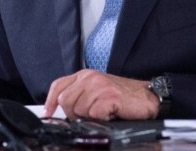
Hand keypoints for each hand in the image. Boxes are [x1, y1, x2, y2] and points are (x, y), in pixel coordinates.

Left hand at [43, 69, 158, 120]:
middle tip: (90, 115)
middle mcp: (90, 77)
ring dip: (90, 117)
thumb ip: (81, 96)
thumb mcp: (97, 92)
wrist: (148, 97)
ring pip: (78, 110)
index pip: (59, 85)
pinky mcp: (108, 96)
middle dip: (74, 114)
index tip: (48, 113)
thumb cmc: (124, 97)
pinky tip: (110, 114)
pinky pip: (93, 114)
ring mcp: (98, 86)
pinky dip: (101, 119)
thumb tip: (65, 112)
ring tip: (103, 113)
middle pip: (65, 101)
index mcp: (85, 75)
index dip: (50, 101)